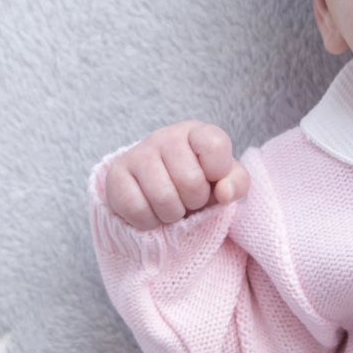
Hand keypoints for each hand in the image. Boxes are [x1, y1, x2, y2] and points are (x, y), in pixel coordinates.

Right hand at [104, 121, 250, 230]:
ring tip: (173, 206)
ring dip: (173, 214)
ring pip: (163, 198)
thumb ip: (236, 183)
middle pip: (190, 181)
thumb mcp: (225, 180)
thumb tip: (224, 193)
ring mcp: (138, 153)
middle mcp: (166, 136)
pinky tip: (153, 211)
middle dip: (195, 200)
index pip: (215, 145)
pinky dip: (150, 221)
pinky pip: (137, 209)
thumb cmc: (199, 181)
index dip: (218, 171)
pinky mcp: (116, 175)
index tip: (212, 178)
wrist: (159, 191)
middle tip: (190, 198)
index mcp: (197, 131)